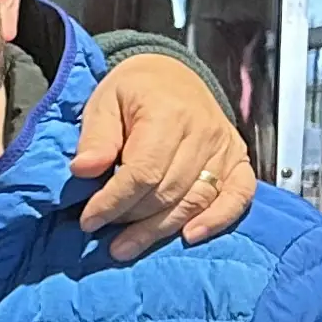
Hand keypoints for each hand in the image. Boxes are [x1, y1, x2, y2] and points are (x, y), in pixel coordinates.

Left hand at [69, 53, 255, 256]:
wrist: (171, 75)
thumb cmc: (133, 91)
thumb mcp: (104, 103)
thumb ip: (96, 137)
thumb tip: (83, 169)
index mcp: (168, 114)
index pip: (143, 171)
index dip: (114, 201)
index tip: (89, 220)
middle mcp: (203, 132)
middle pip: (168, 191)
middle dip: (132, 219)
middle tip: (103, 236)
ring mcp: (225, 147)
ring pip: (195, 199)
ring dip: (160, 229)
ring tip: (128, 247)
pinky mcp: (239, 160)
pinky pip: (238, 195)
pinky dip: (218, 219)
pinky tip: (191, 236)